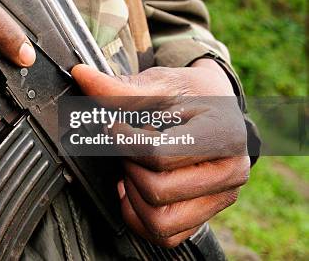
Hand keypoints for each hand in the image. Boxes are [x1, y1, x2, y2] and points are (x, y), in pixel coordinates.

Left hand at [72, 59, 249, 246]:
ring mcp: (221, 198)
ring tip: (134, 166)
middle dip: (130, 165)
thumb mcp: (158, 84)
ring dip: (134, 194)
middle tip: (127, 146)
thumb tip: (82, 77)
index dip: (124, 141)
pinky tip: (135, 188)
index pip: (159, 154)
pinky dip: (140, 215)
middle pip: (157, 191)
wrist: (215, 107)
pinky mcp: (206, 215)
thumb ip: (120, 88)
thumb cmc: (189, 94)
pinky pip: (165, 236)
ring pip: (160, 221)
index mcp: (224, 136)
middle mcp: (231, 172)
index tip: (114, 126)